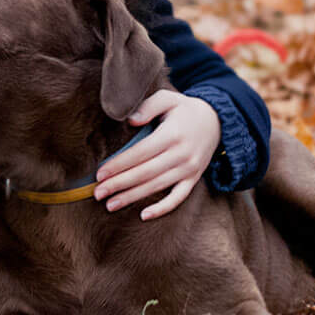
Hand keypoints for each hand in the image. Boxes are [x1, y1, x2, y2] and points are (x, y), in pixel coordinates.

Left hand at [90, 90, 219, 219]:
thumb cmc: (184, 109)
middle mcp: (182, 154)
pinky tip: (143, 215)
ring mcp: (189, 169)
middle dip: (119, 184)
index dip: (119, 165)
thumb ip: (148, 106)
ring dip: (132, 197)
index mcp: (172, 134)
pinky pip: (178, 198)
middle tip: (98, 193)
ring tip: (110, 204)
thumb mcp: (168, 99)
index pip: (140, 153)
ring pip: (157, 187)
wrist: (217, 121)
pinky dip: (162, 209)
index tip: (99, 174)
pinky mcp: (194, 178)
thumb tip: (130, 120)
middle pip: (145, 173)